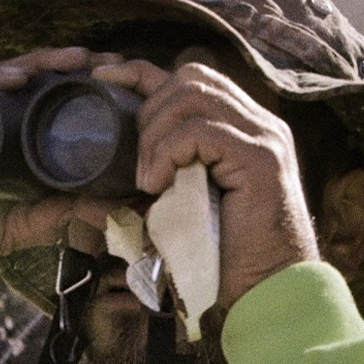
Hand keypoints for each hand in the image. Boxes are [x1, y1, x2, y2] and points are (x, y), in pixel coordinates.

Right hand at [0, 47, 126, 278]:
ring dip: (43, 63)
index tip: (128, 84)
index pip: (55, 102)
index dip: (89, 88)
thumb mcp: (21, 225)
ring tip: (77, 58)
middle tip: (113, 62)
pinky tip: (17, 77)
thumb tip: (116, 212)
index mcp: (14, 140)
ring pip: (8, 76)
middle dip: (75, 67)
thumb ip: (62, 216)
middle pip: (38, 81)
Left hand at [90, 57, 319, 309]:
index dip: (142, 73)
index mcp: (242, 128)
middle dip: (147, 110)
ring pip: (192, 96)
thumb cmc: (223, 257)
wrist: (268, 291)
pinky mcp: (260, 157)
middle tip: (137, 162)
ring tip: (147, 179)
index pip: (191, 78)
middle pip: (190, 77)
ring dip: (155, 135)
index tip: (102, 79)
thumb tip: (96, 187)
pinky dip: (168, 153)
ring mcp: (264, 136)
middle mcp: (258, 122)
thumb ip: (153, 184)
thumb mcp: (178, 210)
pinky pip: (200, 131)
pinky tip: (158, 186)